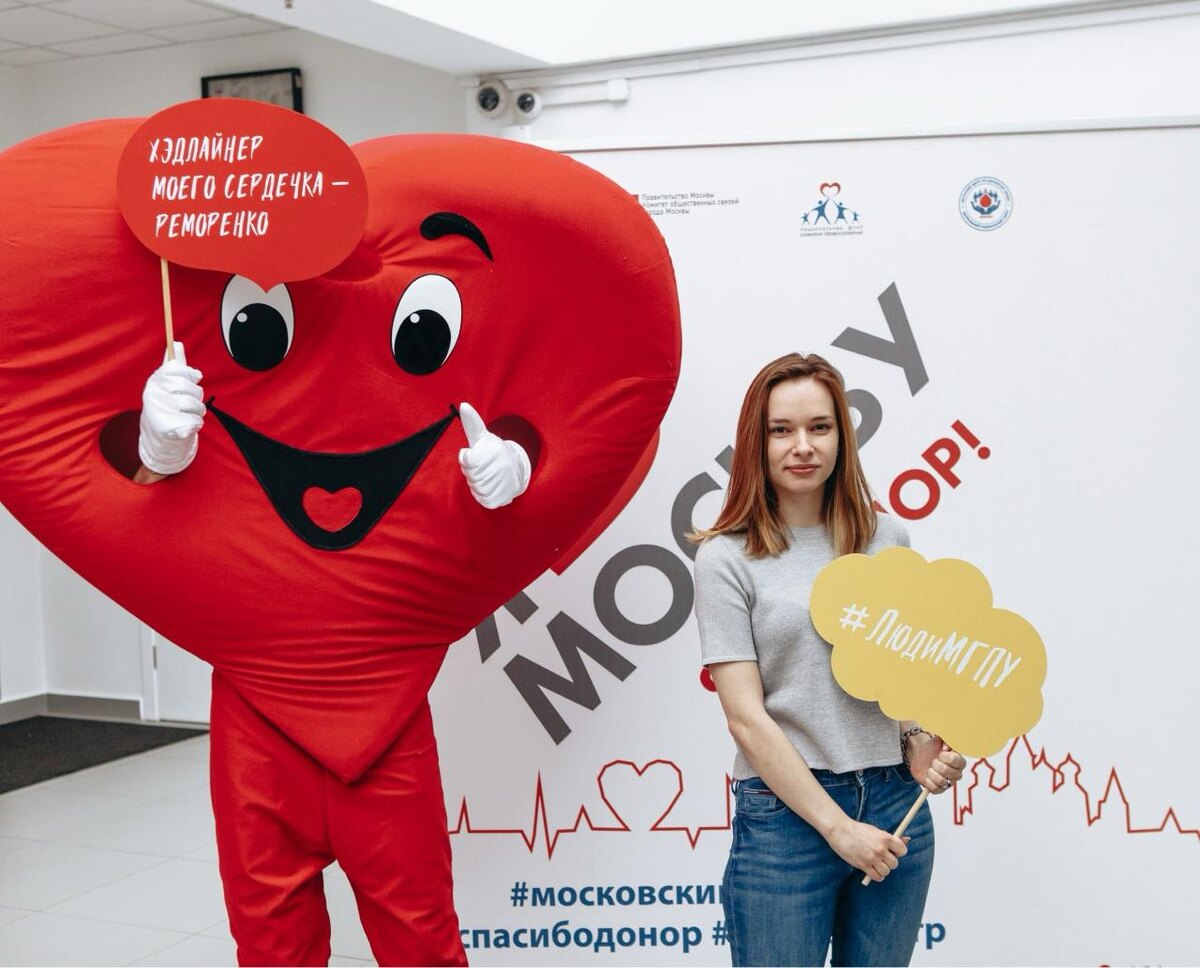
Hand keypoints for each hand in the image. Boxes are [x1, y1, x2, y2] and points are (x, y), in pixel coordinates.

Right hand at [138, 341, 204, 475]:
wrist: (159, 435)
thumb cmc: (168, 405)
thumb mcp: (169, 383)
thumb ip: (176, 365)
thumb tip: (176, 343)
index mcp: (155, 380)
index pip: (178, 369)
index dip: (189, 376)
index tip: (190, 381)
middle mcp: (154, 394)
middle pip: (192, 388)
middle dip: (197, 397)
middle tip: (189, 402)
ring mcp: (160, 411)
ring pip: (196, 407)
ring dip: (198, 412)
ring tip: (187, 414)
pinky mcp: (167, 429)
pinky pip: (196, 422)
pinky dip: (196, 424)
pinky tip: (186, 425)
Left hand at [458, 402, 530, 508]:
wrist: (517, 469)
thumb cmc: (493, 452)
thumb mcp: (483, 436)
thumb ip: (472, 423)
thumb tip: (463, 404)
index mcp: (495, 449)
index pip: (466, 459)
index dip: (467, 457)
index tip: (478, 453)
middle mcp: (502, 465)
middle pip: (470, 475)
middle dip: (472, 472)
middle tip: (484, 466)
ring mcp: (504, 482)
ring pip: (475, 487)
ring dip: (477, 484)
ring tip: (488, 476)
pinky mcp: (503, 498)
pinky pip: (483, 499)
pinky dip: (483, 495)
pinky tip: (492, 486)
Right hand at [827, 817, 908, 882]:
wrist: (840, 830)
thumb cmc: (858, 830)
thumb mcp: (876, 831)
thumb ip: (890, 838)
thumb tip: (908, 839)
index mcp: (885, 838)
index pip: (902, 850)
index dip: (898, 852)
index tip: (893, 851)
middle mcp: (880, 848)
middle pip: (895, 863)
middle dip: (889, 862)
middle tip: (881, 858)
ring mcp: (872, 858)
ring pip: (887, 871)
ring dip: (882, 869)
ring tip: (875, 864)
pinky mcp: (864, 865)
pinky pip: (877, 877)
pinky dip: (877, 876)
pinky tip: (872, 870)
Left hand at [907, 733, 965, 794]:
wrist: (920, 754)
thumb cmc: (932, 747)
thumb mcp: (939, 739)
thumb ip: (946, 739)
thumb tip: (946, 747)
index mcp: (960, 761)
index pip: (955, 760)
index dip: (944, 756)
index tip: (940, 752)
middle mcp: (957, 773)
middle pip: (946, 770)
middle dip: (935, 763)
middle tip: (933, 761)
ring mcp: (949, 783)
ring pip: (941, 781)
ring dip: (931, 772)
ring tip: (930, 768)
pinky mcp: (940, 790)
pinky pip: (934, 789)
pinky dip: (928, 781)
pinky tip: (927, 776)